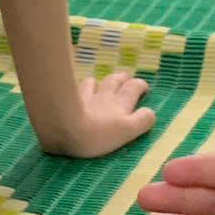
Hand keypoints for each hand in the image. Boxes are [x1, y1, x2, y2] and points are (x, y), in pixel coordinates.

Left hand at [34, 72, 155, 158]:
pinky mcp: (70, 99)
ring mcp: (87, 96)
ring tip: (104, 83)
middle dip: (124, 78)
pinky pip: (79, 87)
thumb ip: (142, 121)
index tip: (143, 89)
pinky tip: (81, 88)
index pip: (134, 88)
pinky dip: (84, 86)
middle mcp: (105, 96)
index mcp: (121, 104)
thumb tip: (150, 113)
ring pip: (97, 82)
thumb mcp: (127, 131)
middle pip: (117, 80)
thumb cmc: (97, 135)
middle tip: (127, 80)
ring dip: (103, 81)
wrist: (63, 128)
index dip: (140, 86)